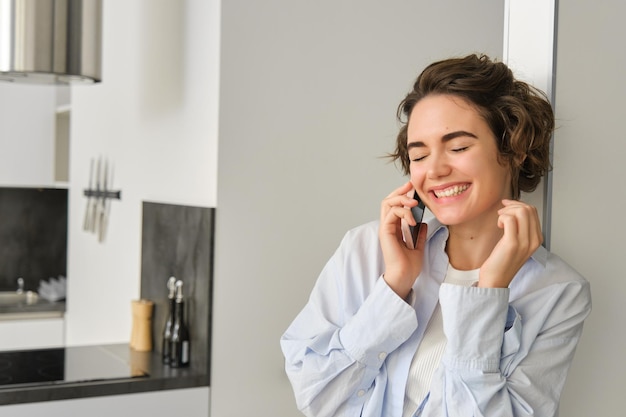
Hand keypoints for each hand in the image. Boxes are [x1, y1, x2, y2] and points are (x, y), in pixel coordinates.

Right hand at [379, 181, 427, 298]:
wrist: (405, 276)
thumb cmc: (409, 265)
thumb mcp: (418, 246)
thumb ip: (420, 234)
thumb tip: (424, 224)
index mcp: (394, 228)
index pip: (394, 206)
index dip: (402, 195)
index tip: (412, 188)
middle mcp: (388, 226)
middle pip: (388, 201)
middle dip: (399, 191)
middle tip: (410, 186)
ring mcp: (385, 228)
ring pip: (387, 204)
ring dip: (401, 199)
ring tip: (414, 203)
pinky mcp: (385, 231)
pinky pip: (391, 214)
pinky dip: (403, 212)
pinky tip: (412, 219)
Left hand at [478, 200, 542, 287]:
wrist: (496, 279)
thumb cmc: (502, 261)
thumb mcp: (516, 243)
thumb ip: (520, 228)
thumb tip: (514, 208)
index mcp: (537, 239)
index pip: (533, 212)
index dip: (518, 204)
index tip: (507, 206)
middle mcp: (534, 240)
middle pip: (529, 209)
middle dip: (512, 205)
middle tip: (501, 213)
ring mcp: (525, 242)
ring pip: (522, 212)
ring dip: (507, 211)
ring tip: (500, 220)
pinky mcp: (512, 244)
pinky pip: (510, 220)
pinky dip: (502, 218)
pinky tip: (499, 226)